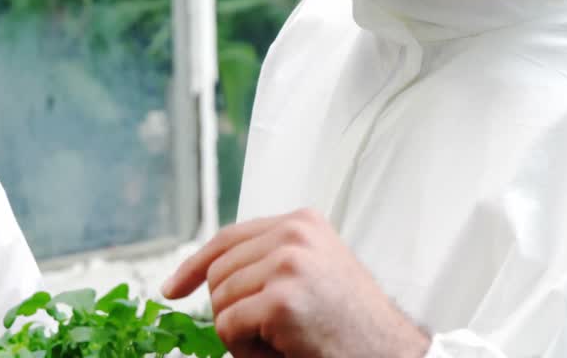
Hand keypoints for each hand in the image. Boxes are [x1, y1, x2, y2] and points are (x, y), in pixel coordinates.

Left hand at [162, 208, 429, 357]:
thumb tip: (210, 274)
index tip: (173, 288)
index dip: (194, 265)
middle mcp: (294, 234)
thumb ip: (271, 260)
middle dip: (229, 310)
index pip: (228, 237)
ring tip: (283, 340)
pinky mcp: (282, 300)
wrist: (393, 355)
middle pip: (219, 272)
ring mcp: (288, 264)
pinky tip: (282, 350)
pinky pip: (228, 328)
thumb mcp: (313, 273)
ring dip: (241, 333)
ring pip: (220, 301)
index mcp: (302, 222)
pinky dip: (245, 350)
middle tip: (267, 333)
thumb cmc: (352, 326)